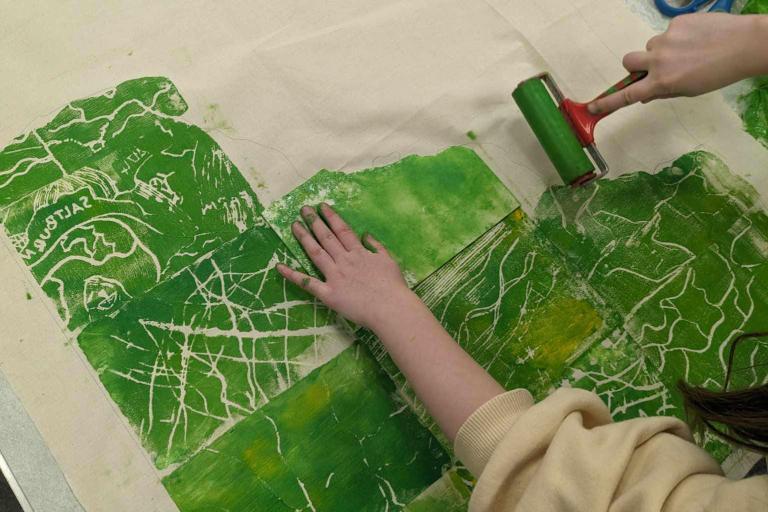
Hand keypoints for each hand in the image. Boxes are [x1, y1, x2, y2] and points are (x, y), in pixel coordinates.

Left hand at [276, 203, 417, 328]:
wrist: (390, 308)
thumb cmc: (393, 286)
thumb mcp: (389, 260)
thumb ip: (376, 247)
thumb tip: (366, 235)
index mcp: (359, 253)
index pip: (342, 230)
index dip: (331, 217)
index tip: (322, 206)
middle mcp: (344, 261)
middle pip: (326, 238)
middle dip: (314, 222)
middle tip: (303, 209)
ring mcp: (335, 276)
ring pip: (316, 253)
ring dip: (304, 238)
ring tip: (294, 225)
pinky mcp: (328, 294)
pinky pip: (308, 283)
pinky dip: (293, 275)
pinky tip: (279, 266)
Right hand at [589, 13, 767, 114]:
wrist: (744, 44)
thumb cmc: (718, 73)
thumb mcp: (689, 91)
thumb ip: (663, 91)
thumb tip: (644, 93)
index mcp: (662, 83)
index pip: (627, 95)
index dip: (608, 102)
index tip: (593, 106)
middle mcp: (659, 61)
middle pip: (628, 62)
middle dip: (635, 66)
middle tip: (652, 67)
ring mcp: (666, 40)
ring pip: (651, 46)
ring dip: (662, 51)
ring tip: (688, 51)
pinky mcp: (676, 23)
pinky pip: (669, 32)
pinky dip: (679, 37)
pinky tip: (697, 39)